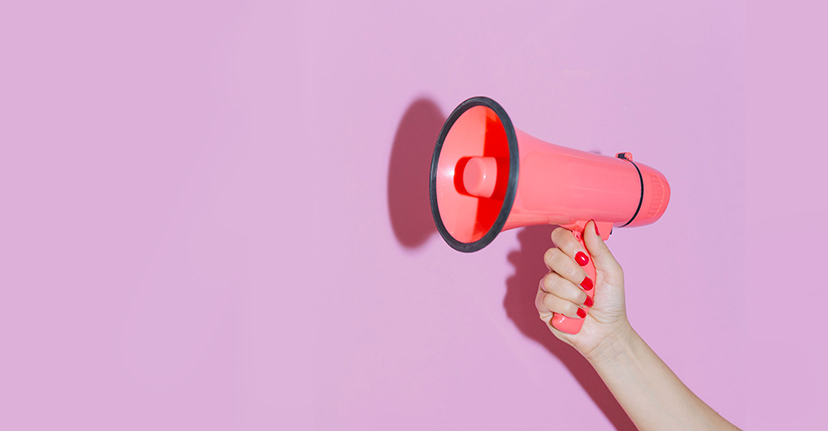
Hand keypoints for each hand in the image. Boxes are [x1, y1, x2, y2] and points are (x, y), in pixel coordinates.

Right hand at [535, 220, 632, 361]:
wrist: (608, 332)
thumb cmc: (611, 302)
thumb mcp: (612, 272)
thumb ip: (599, 249)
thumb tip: (590, 225)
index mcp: (574, 257)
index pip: (559, 237)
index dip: (568, 243)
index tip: (583, 256)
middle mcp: (558, 270)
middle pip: (550, 255)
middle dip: (573, 271)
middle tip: (588, 283)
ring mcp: (549, 287)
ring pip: (550, 280)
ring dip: (574, 294)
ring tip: (586, 303)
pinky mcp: (543, 306)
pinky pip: (547, 299)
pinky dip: (568, 308)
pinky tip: (577, 314)